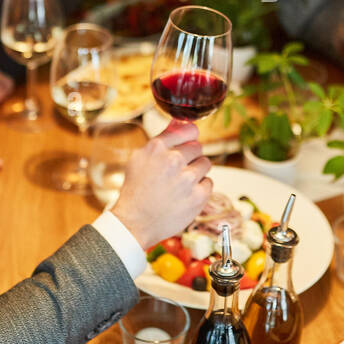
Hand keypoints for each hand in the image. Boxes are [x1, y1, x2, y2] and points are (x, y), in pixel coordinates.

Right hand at [111, 121, 212, 248]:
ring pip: (205, 163)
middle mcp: (173, 160)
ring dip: (197, 172)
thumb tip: (180, 121)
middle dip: (191, 157)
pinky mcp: (198, 196)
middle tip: (179, 171)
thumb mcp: (140, 158)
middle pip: (197, 147)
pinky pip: (209, 182)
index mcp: (157, 148)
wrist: (135, 222)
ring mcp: (187, 179)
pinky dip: (200, 188)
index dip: (190, 136)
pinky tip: (186, 195)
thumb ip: (163, 138)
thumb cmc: (136, 190)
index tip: (189, 141)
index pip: (188, 129)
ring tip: (182, 184)